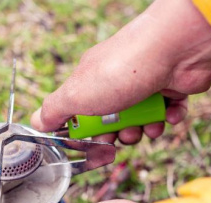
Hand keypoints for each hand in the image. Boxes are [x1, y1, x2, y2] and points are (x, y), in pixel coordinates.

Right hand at [31, 0, 210, 143]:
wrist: (173, 51)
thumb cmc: (121, 70)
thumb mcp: (76, 94)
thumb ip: (55, 110)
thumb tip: (37, 121)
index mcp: (93, 80)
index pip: (85, 113)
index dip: (88, 132)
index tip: (91, 143)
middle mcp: (119, 80)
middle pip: (115, 122)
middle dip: (119, 136)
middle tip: (122, 136)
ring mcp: (148, 84)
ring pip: (143, 121)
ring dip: (146, 130)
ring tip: (148, 125)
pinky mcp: (173, 87)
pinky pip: (171, 112)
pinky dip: (170, 118)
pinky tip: (169, 114)